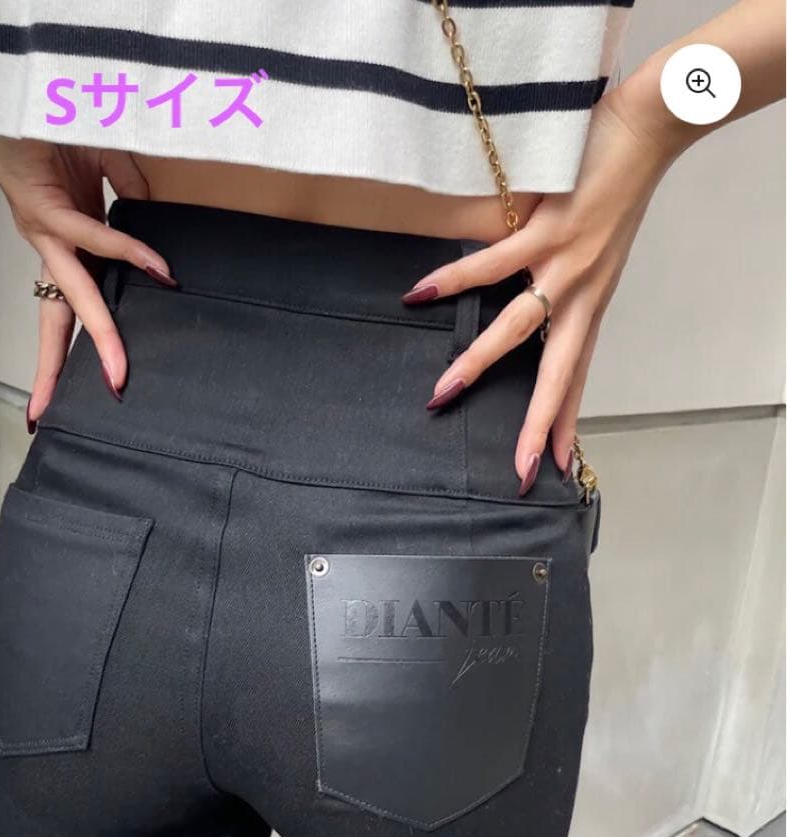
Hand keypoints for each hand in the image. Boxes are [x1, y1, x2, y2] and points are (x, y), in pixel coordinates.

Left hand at [0, 134, 176, 428]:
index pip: (71, 305)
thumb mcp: (107, 166)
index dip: (75, 348)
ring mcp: (42, 229)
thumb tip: (153, 226)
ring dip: (97, 335)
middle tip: (86, 407)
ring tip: (120, 370)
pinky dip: (126, 252)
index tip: (71, 395)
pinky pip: (90, 236)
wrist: (15, 86)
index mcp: (66, 242)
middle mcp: (50, 245)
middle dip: (70, 368)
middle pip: (58, 319)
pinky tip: (158, 270)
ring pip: (70, 294)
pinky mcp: (41, 204)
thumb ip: (131, 197)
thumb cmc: (55, 123)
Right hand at [401, 89, 676, 493]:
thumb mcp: (593, 250)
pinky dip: (453, 278)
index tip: (555, 467)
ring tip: (441, 392)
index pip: (575, 377)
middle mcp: (583, 296)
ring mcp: (567, 265)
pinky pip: (492, 263)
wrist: (651, 130)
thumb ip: (555, 279)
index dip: (564, 423)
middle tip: (517, 470)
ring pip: (516, 328)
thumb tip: (509, 296)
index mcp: (591, 305)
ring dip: (477, 363)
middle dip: (536, 425)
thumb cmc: (616, 186)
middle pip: (557, 375)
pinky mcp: (551, 229)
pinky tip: (420, 294)